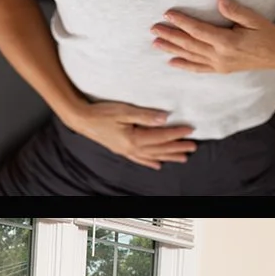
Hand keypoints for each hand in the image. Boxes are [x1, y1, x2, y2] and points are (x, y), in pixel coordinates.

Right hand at [60, 100, 196, 170]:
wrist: (81, 119)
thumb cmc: (101, 113)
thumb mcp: (124, 111)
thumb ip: (145, 115)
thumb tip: (164, 119)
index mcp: (134, 138)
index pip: (161, 136)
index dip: (177, 133)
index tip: (190, 130)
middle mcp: (132, 148)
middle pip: (160, 149)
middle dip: (177, 148)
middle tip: (192, 147)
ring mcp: (126, 151)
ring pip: (153, 156)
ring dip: (168, 156)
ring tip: (182, 158)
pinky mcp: (121, 150)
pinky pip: (140, 159)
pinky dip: (150, 162)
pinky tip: (157, 165)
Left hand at [150, 0, 274, 73]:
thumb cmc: (266, 33)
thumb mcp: (255, 19)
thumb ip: (236, 10)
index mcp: (228, 42)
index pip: (198, 31)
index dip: (181, 22)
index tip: (167, 13)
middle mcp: (220, 56)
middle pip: (189, 44)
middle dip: (170, 36)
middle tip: (153, 28)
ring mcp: (219, 65)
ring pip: (190, 57)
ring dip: (172, 50)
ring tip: (155, 43)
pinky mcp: (220, 70)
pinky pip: (198, 68)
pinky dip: (184, 66)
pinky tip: (171, 62)